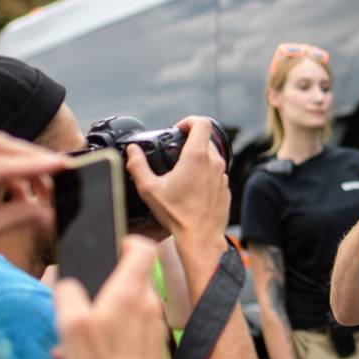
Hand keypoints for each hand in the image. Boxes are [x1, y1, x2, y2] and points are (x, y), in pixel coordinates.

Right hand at [54, 236, 174, 358]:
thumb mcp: (72, 329)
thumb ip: (68, 297)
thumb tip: (67, 282)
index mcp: (130, 292)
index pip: (143, 247)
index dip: (128, 240)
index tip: (110, 245)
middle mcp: (149, 304)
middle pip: (134, 276)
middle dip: (109, 281)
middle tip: (85, 298)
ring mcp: (156, 325)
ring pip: (133, 303)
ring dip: (111, 310)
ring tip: (85, 333)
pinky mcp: (155, 346)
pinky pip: (135, 328)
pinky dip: (117, 332)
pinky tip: (96, 354)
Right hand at [126, 117, 229, 248]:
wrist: (200, 237)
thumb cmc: (177, 214)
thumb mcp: (149, 188)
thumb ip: (138, 165)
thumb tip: (132, 151)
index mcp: (197, 156)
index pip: (202, 123)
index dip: (189, 121)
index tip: (177, 129)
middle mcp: (214, 162)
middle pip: (205, 139)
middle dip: (190, 141)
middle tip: (174, 151)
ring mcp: (222, 175)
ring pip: (212, 156)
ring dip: (197, 158)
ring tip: (180, 171)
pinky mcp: (225, 187)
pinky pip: (215, 173)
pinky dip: (204, 173)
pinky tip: (191, 187)